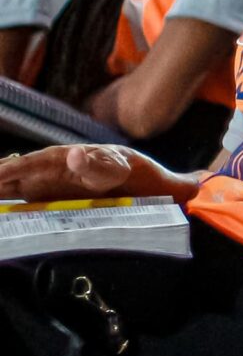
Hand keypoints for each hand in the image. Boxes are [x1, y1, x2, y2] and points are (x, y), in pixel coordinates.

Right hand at [0, 145, 136, 201]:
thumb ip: (91, 164)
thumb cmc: (112, 169)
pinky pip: (10, 198)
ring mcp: (33, 181)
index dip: (6, 171)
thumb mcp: (107, 168)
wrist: (117, 176)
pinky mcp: (34, 194)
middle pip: (6, 174)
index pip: (23, 165)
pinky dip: (0, 202)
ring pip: (4, 186)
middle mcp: (37, 169)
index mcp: (52, 158)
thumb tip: (75, 154)